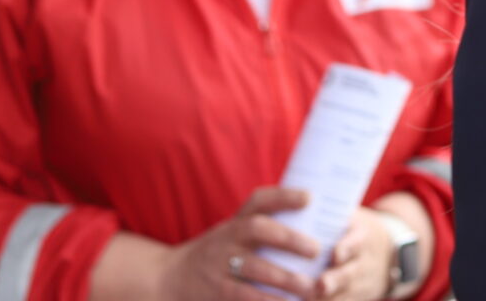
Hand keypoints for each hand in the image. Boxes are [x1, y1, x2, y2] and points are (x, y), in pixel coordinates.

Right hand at [158, 186, 321, 300]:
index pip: (258, 200)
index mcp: (235, 222)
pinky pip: (245, 298)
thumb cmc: (216, 256)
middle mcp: (226, 238)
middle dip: (289, 238)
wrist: (169, 279)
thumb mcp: (231, 235)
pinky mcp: (217, 293)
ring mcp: (219, 266)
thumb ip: (261, 230)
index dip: (283, 196)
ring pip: (254, 268)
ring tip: (311, 289)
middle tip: (317, 250)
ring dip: (285, 279)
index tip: (309, 197)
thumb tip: (312, 222)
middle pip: (258, 229)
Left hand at [314, 208, 393, 300]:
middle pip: (349, 274)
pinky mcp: (356, 298)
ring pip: (345, 294)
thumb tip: (299, 200)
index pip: (356, 242)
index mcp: (363, 236)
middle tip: (321, 285)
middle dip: (334, 280)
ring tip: (308, 299)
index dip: (346, 248)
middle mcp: (363, 262)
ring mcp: (361, 283)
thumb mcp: (354, 218)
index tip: (335, 254)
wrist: (390, 253)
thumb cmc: (357, 230)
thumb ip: (333, 215)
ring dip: (328, 298)